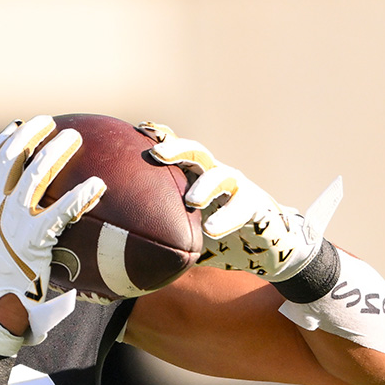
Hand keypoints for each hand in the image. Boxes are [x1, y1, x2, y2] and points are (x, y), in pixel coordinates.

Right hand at [0, 116, 104, 350]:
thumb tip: (13, 202)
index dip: (4, 140)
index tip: (19, 127)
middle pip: (12, 157)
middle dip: (33, 134)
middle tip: (51, 122)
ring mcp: (11, 221)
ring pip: (35, 173)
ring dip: (57, 151)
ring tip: (74, 138)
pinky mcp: (33, 239)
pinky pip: (61, 210)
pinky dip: (81, 195)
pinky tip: (97, 185)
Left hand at [140, 123, 340, 281]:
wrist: (266, 250)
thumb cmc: (220, 240)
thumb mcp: (187, 237)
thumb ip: (162, 237)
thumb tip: (119, 253)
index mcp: (197, 177)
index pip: (177, 153)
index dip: (160, 138)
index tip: (137, 130)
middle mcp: (216, 175)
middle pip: (196, 153)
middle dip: (177, 149)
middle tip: (156, 154)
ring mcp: (237, 188)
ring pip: (221, 175)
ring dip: (206, 185)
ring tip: (192, 200)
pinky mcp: (256, 205)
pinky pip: (241, 207)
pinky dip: (226, 218)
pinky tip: (211, 230)